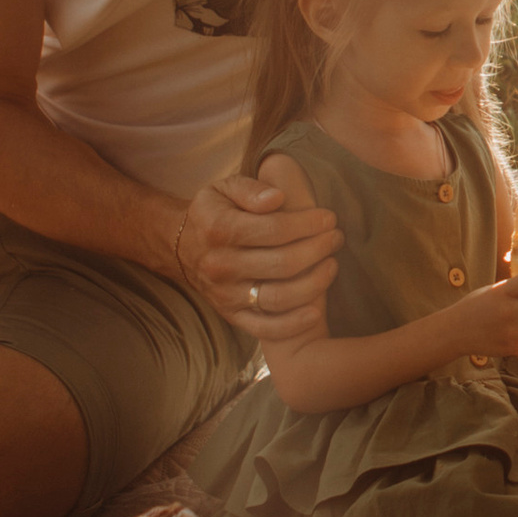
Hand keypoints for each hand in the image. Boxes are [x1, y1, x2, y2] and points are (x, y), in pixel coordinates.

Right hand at [178, 159, 341, 334]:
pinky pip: (265, 328)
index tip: (329, 218)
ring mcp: (225, 295)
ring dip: (314, 283)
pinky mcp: (232, 316)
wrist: (182, 248)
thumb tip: (277, 198)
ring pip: (279, 297)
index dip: (307, 224)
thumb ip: (251, 189)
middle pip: (282, 264)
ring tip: (332, 265)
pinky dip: (292, 324)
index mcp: (218, 229)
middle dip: (317, 249)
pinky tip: (316, 311)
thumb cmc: (215, 212)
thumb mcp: (225, 188)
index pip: (274, 229)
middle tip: (336, 238)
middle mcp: (219, 266)